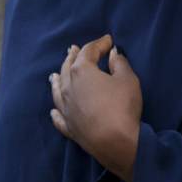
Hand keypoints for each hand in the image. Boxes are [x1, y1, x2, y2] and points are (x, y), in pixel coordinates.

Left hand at [50, 34, 142, 181]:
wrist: (115, 141)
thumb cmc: (122, 106)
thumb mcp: (127, 79)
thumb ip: (119, 63)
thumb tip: (112, 54)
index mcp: (81, 71)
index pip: (89, 51)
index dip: (99, 44)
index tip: (108, 40)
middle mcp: (68, 87)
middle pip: (68, 67)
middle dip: (73, 56)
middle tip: (74, 49)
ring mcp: (65, 108)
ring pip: (57, 90)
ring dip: (57, 80)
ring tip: (55, 74)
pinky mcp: (68, 127)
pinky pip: (58, 116)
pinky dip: (56, 110)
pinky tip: (53, 109)